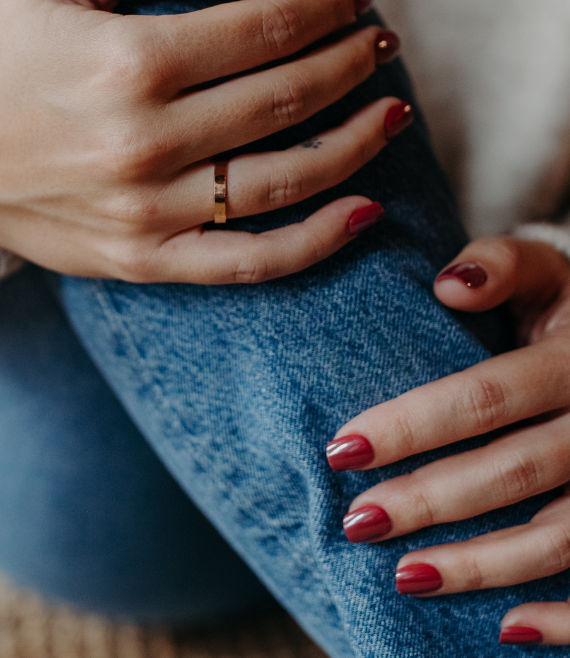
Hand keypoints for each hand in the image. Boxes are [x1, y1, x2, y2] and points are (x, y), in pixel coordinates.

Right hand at [0, 0, 405, 283]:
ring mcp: (148, 210)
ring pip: (286, 180)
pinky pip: (250, 261)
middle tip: (382, 45)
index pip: (262, 29)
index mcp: (127, 61)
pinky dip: (316, 241)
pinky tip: (364, 210)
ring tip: (393, 113)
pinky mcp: (146, 261)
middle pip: (286, 97)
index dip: (324, 9)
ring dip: (356, 142)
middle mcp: (144, 139)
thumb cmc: (7, 58)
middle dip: (351, 64)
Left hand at [328, 236, 569, 646]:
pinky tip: (506, 629)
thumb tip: (448, 282)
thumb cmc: (566, 310)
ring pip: (557, 535)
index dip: (412, 426)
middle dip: (430, 501)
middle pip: (513, 472)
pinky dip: (566, 617)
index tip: (341, 449)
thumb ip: (504, 266)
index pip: (485, 397)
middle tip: (358, 523)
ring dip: (481, 564)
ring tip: (404, 577)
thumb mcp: (549, 273)